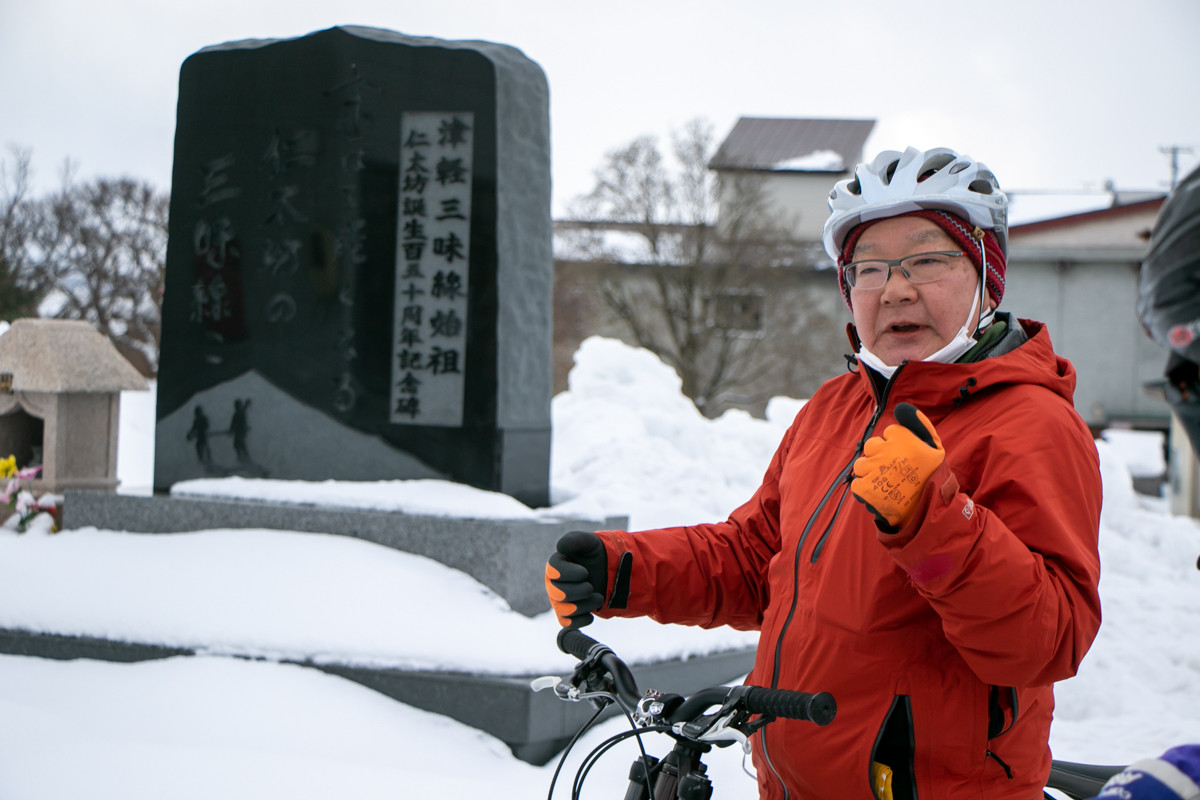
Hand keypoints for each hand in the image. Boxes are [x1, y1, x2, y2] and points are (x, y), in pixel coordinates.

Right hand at [545, 531, 607, 627]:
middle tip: (591, 586)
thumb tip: (560, 547)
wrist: (607, 571)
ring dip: (584, 605)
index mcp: (555, 565)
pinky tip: (592, 613)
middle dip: (578, 591)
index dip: (569, 573)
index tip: (585, 572)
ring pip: (564, 610)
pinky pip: (567, 624)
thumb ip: (575, 540)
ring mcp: (559, 601)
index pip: (554, 571)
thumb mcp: (588, 542)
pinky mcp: (567, 614)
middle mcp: (553, 584)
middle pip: (558, 593)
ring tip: (598, 597)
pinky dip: (581, 620)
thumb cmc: (595, 554)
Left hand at [851, 403, 944, 530]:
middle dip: (880, 456)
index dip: (897, 445)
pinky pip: (857, 484)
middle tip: (896, 471)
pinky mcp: (866, 489)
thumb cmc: (933, 476)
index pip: (889, 432)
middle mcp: (885, 451)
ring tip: (888, 483)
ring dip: (871, 473)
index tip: (907, 457)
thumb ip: (918, 423)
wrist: (933, 509)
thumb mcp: (934, 445)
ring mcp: (874, 470)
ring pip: (861, 465)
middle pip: (871, 446)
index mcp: (902, 437)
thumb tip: (900, 407)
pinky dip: (866, 490)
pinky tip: (880, 494)